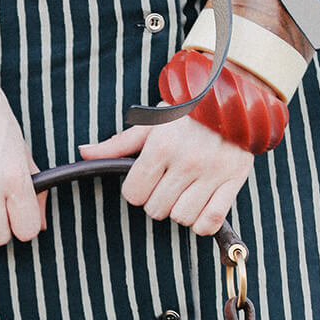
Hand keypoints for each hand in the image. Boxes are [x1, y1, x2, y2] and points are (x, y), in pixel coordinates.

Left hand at [78, 115, 254, 236]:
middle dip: (157, 200)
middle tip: (167, 184)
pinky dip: (202, 223)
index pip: (134, 194)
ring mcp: (212, 173)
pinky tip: (201, 207)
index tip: (146, 179)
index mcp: (162, 146)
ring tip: (185, 192)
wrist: (233, 97)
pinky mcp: (234, 181)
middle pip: (155, 210)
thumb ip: (118, 144)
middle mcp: (187, 161)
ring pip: (181, 218)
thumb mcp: (151, 122)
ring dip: (179, 211)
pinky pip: (210, 221)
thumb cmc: (186, 111)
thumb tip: (84, 153)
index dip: (136, 190)